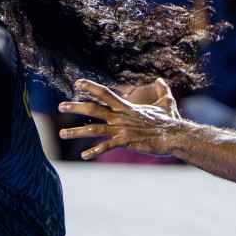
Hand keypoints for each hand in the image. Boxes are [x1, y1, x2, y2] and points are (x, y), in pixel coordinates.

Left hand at [57, 79, 182, 158]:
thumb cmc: (171, 120)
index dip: (90, 87)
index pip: (105, 93)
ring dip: (76, 132)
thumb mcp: (166, 102)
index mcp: (126, 107)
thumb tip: (160, 79)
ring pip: (93, 129)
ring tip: (61, 134)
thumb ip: (162, 90)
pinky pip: (105, 147)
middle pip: (93, 109)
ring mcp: (121, 129)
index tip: (77, 83)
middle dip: (75, 107)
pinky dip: (94, 152)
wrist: (175, 135)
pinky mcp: (125, 141)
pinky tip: (84, 156)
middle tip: (60, 106)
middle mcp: (120, 116)